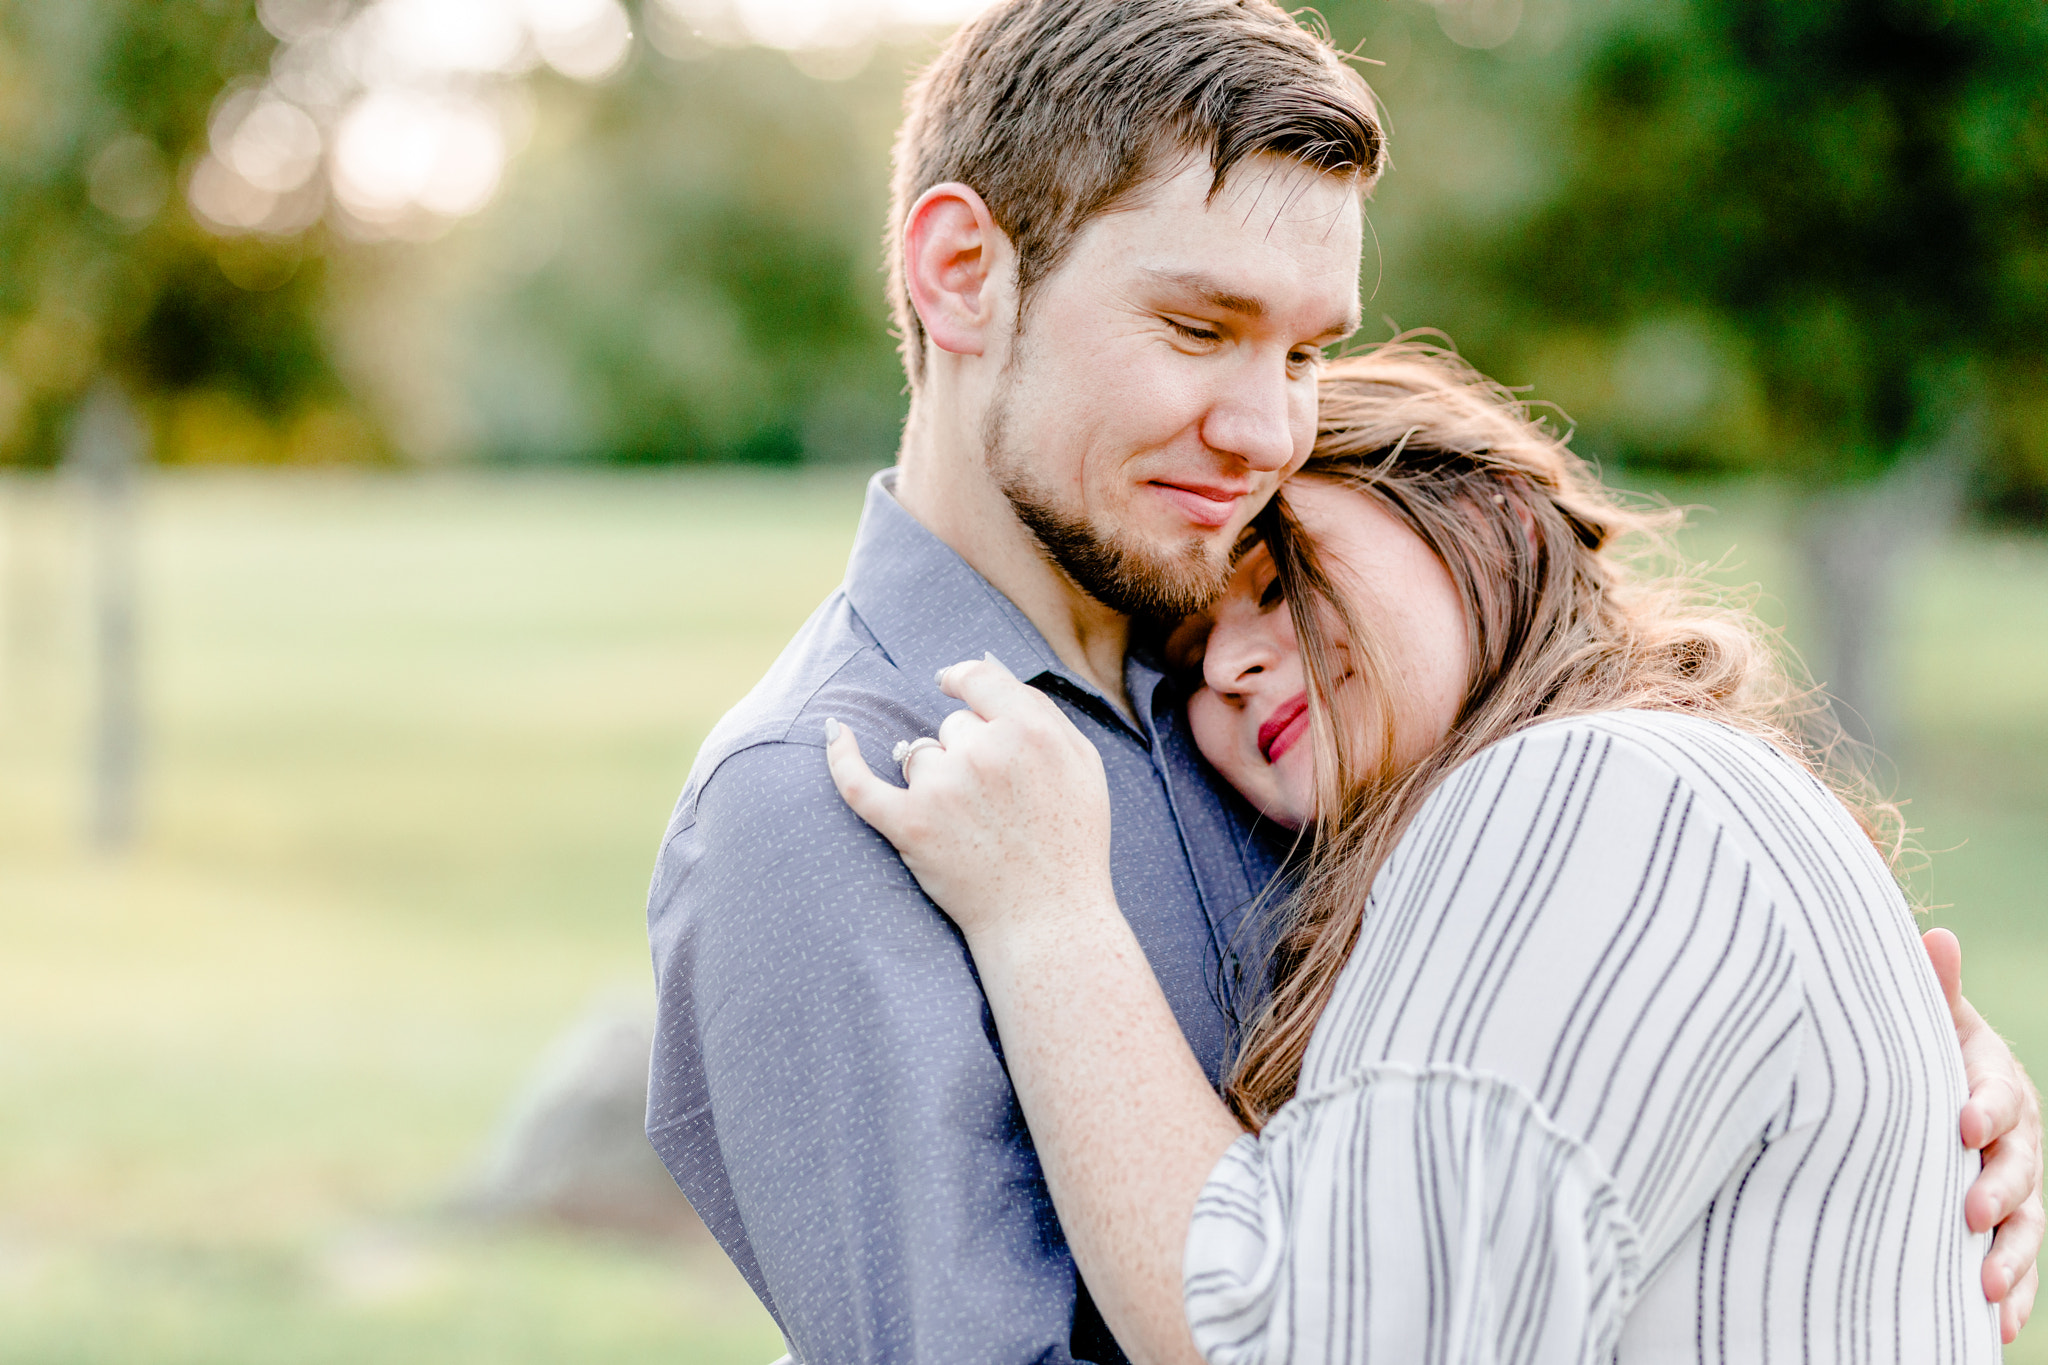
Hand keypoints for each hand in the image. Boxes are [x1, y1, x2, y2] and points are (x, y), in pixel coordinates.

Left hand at [824, 654, 1115, 943]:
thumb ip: (1040, 709)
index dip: (963, 679)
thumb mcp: (1081, 763)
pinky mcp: (909, 827)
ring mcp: (943, 789)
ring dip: (936, 778)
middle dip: (968, 750)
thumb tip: (986, 666)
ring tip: (971, 823)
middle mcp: (985, 752)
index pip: (978, 679)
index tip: (952, 682)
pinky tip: (833, 731)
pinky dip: (840, 757)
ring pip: (919, 754)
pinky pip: (860, 782)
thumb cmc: (1072, 841)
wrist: (1049, 920)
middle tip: (999, 801)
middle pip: (952, 723)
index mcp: (1031, 731)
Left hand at [1925, 927, 2041, 1342]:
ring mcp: (2014, 1189)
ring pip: (2022, 1228)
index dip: (1983, 1109)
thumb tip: (1937, 933)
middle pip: (2017, 1170)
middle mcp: (2016, 1141)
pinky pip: (2013, 1266)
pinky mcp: (2002, 1229)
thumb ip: (1935, 989)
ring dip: (2008, 1258)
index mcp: (1997, 1086)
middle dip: (1997, 1190)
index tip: (1962, 1123)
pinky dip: (2009, 1297)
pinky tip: (1993, 1329)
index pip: (1997, 1098)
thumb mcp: (1932, 1021)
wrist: (1931, 1089)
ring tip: (1984, 1286)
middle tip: (1968, 1209)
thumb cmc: (1924, 1049)